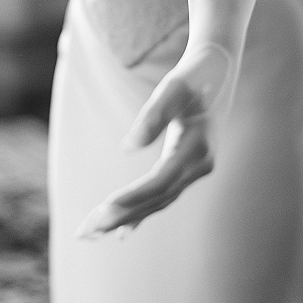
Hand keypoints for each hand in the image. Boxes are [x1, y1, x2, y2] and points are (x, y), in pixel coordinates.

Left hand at [77, 43, 230, 238]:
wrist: (218, 69)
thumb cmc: (193, 76)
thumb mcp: (173, 87)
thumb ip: (153, 116)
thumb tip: (127, 148)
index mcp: (198, 148)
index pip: (160, 182)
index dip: (131, 198)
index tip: (102, 210)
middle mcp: (200, 166)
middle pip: (156, 199)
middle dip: (120, 216)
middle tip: (84, 232)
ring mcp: (196, 170)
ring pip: (158, 201)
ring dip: (125, 218)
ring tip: (91, 233)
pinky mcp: (187, 168)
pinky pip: (162, 196)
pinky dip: (141, 213)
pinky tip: (121, 232)